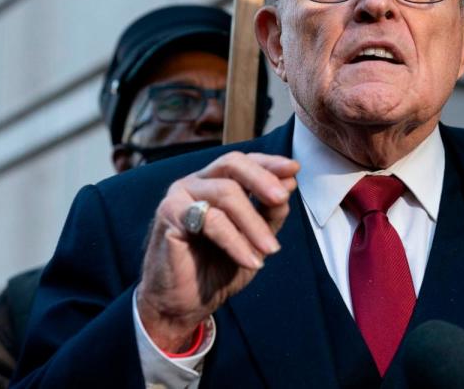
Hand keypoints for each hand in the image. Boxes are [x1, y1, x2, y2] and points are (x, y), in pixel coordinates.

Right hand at [136, 152, 298, 351]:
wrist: (185, 303)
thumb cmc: (217, 268)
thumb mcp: (254, 239)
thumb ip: (269, 212)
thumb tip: (290, 183)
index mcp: (214, 182)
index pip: (243, 162)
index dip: (269, 163)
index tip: (294, 169)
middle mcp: (196, 183)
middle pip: (232, 164)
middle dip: (262, 180)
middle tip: (282, 199)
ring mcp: (180, 196)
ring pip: (226, 193)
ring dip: (254, 223)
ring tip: (271, 250)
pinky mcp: (169, 215)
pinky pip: (211, 221)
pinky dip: (236, 241)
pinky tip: (251, 261)